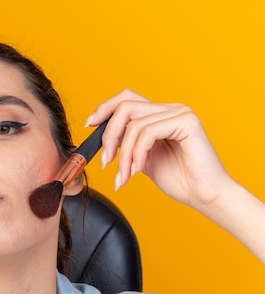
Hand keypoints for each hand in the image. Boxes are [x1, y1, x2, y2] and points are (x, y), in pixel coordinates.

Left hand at [87, 89, 231, 212]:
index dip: (104, 108)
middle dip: (108, 135)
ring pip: (134, 124)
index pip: (126, 98)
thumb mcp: (141, 158)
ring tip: (124, 176)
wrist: (204, 195)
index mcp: (159, 114)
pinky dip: (137, 153)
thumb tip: (102, 137)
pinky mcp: (187, 122)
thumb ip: (126, 144)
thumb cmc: (178, 179)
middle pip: (125, 106)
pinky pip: (148, 132)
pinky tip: (137, 170)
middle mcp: (170, 109)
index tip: (89, 125)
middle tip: (105, 162)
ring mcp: (180, 113)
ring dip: (123, 155)